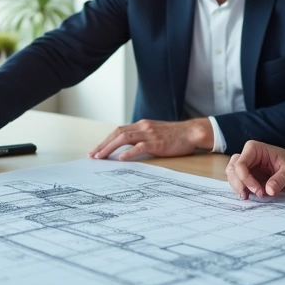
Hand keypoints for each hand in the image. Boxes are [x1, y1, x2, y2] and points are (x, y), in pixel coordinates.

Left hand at [88, 118, 212, 160]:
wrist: (193, 132)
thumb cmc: (176, 136)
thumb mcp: (156, 133)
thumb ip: (143, 137)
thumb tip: (129, 148)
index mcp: (142, 125)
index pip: (119, 131)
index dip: (106, 140)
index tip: (96, 150)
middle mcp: (143, 127)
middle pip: (117, 133)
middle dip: (103, 144)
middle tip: (92, 155)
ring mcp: (150, 134)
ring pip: (124, 138)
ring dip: (110, 148)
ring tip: (100, 157)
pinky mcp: (157, 143)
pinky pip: (139, 147)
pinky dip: (128, 152)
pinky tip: (120, 158)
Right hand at [225, 141, 284, 199]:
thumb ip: (280, 179)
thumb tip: (269, 191)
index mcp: (255, 148)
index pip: (241, 164)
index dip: (245, 179)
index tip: (258, 191)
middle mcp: (247, 154)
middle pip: (233, 169)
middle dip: (238, 184)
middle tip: (248, 196)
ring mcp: (246, 164)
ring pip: (232, 175)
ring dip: (237, 187)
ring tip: (247, 197)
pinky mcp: (247, 173)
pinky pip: (237, 180)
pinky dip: (240, 188)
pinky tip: (248, 195)